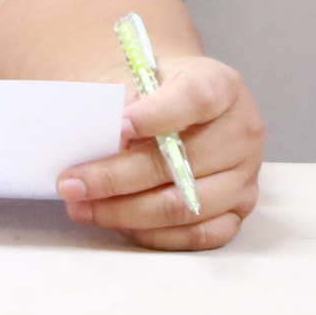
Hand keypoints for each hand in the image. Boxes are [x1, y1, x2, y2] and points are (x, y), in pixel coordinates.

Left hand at [58, 52, 260, 249]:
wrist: (168, 107)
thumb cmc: (147, 94)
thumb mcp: (134, 80)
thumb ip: (119, 104)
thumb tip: (93, 141)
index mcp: (221, 85)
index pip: (197, 98)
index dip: (158, 114)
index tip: (117, 126)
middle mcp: (242, 131)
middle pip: (183, 161)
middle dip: (117, 177)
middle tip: (70, 183)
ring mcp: (244, 175)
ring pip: (186, 205)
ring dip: (125, 211)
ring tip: (80, 206)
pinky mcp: (237, 211)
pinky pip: (197, 234)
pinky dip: (152, 233)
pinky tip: (114, 223)